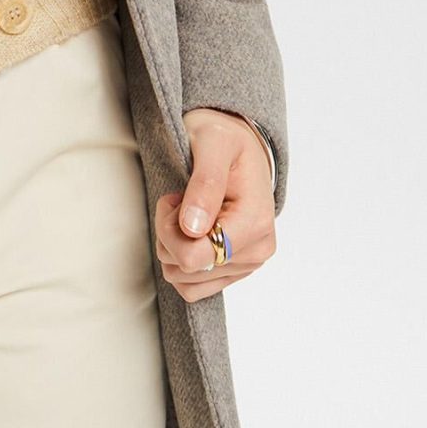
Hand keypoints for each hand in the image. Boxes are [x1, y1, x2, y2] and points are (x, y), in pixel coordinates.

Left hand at [154, 107, 276, 303]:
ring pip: (184, 279)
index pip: (196, 257)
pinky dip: (180, 261)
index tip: (174, 199)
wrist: (238, 146)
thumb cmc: (222, 139)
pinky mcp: (234, 271)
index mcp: (256, 222)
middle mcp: (257, 250)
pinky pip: (192, 288)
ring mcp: (247, 264)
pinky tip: (189, 232)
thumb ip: (205, 182)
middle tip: (178, 201)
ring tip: (186, 212)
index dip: (170, 230)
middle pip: (186, 268)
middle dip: (168, 234)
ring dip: (172, 245)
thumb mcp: (211, 143)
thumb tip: (193, 228)